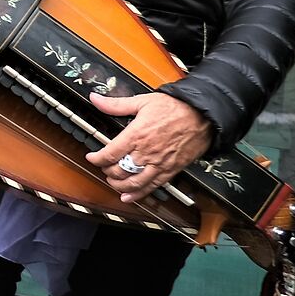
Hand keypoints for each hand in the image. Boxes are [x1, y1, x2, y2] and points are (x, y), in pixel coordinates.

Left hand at [86, 92, 212, 201]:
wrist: (203, 115)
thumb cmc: (176, 107)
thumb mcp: (143, 101)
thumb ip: (117, 104)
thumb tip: (96, 99)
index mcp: (136, 135)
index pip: (109, 153)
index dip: (96, 158)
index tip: (92, 157)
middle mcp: (146, 152)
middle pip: (119, 170)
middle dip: (107, 171)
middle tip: (104, 168)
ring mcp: (159, 163)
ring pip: (134, 182)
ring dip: (120, 185)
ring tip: (113, 182)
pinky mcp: (171, 170)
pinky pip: (152, 186)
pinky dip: (138, 194)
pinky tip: (129, 196)